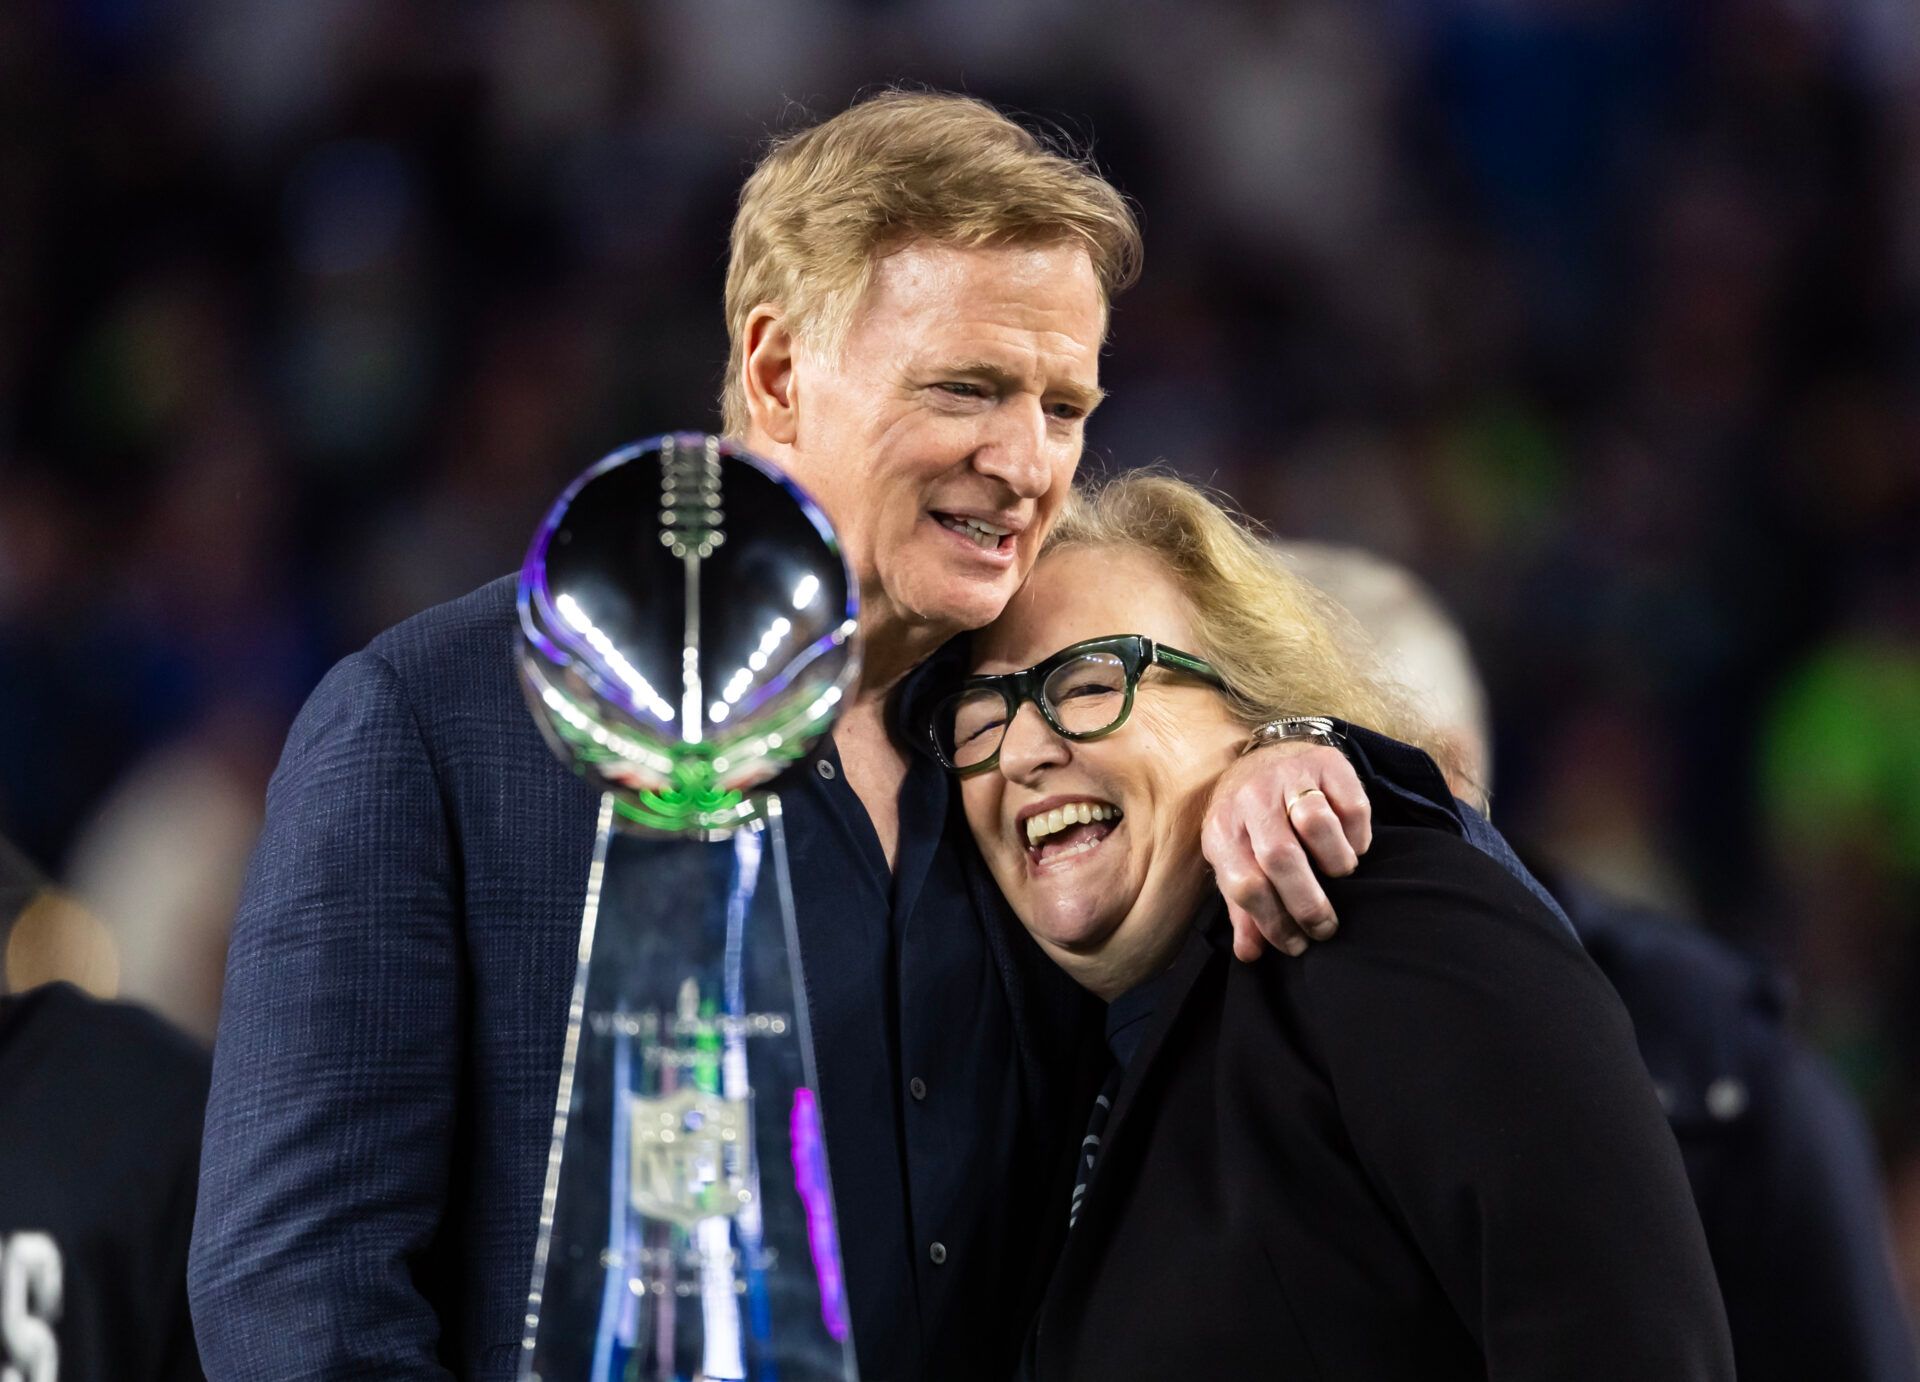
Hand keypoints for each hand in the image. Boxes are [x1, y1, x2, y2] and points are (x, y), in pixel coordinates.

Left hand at [1200, 741, 1371, 960]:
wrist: (1267, 756)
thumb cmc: (1250, 824)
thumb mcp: (1234, 861)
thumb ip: (1242, 909)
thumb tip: (1251, 954)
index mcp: (1221, 828)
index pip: (1245, 884)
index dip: (1273, 923)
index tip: (1297, 945)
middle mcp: (1251, 798)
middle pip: (1281, 857)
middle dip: (1307, 903)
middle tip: (1325, 927)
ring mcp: (1288, 775)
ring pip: (1317, 824)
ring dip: (1336, 862)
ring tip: (1338, 875)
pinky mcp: (1328, 763)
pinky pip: (1353, 806)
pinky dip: (1358, 836)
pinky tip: (1351, 846)